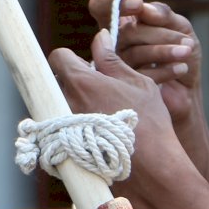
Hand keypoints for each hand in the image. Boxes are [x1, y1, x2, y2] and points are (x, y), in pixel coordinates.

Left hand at [49, 22, 188, 197]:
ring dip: (72, 106)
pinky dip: (72, 130)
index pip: (59, 57)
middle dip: (73, 83)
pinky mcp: (63, 150)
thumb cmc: (150, 124)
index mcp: (81, 82)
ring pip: (58, 107)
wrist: (152, 170)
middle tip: (97, 92)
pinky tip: (95, 136)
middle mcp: (64, 103)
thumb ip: (113, 60)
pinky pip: (60, 132)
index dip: (70, 59)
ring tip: (98, 117)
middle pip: (57, 83)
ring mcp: (61, 129)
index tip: (85, 66)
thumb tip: (100, 38)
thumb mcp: (138, 84)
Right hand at [88, 0, 201, 128]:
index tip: (137, 5)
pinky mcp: (123, 87)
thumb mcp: (179, 26)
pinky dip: (164, 69)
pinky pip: (138, 75)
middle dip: (159, 35)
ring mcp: (113, 66)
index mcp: (121, 22)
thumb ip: (163, 14)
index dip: (114, 3)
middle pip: (124, 32)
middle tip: (187, 42)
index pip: (101, 5)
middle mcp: (111, 43)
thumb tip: (144, 9)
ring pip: (132, 54)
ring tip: (186, 53)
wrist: (188, 88)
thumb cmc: (181, 52)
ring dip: (164, 52)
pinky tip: (181, 68)